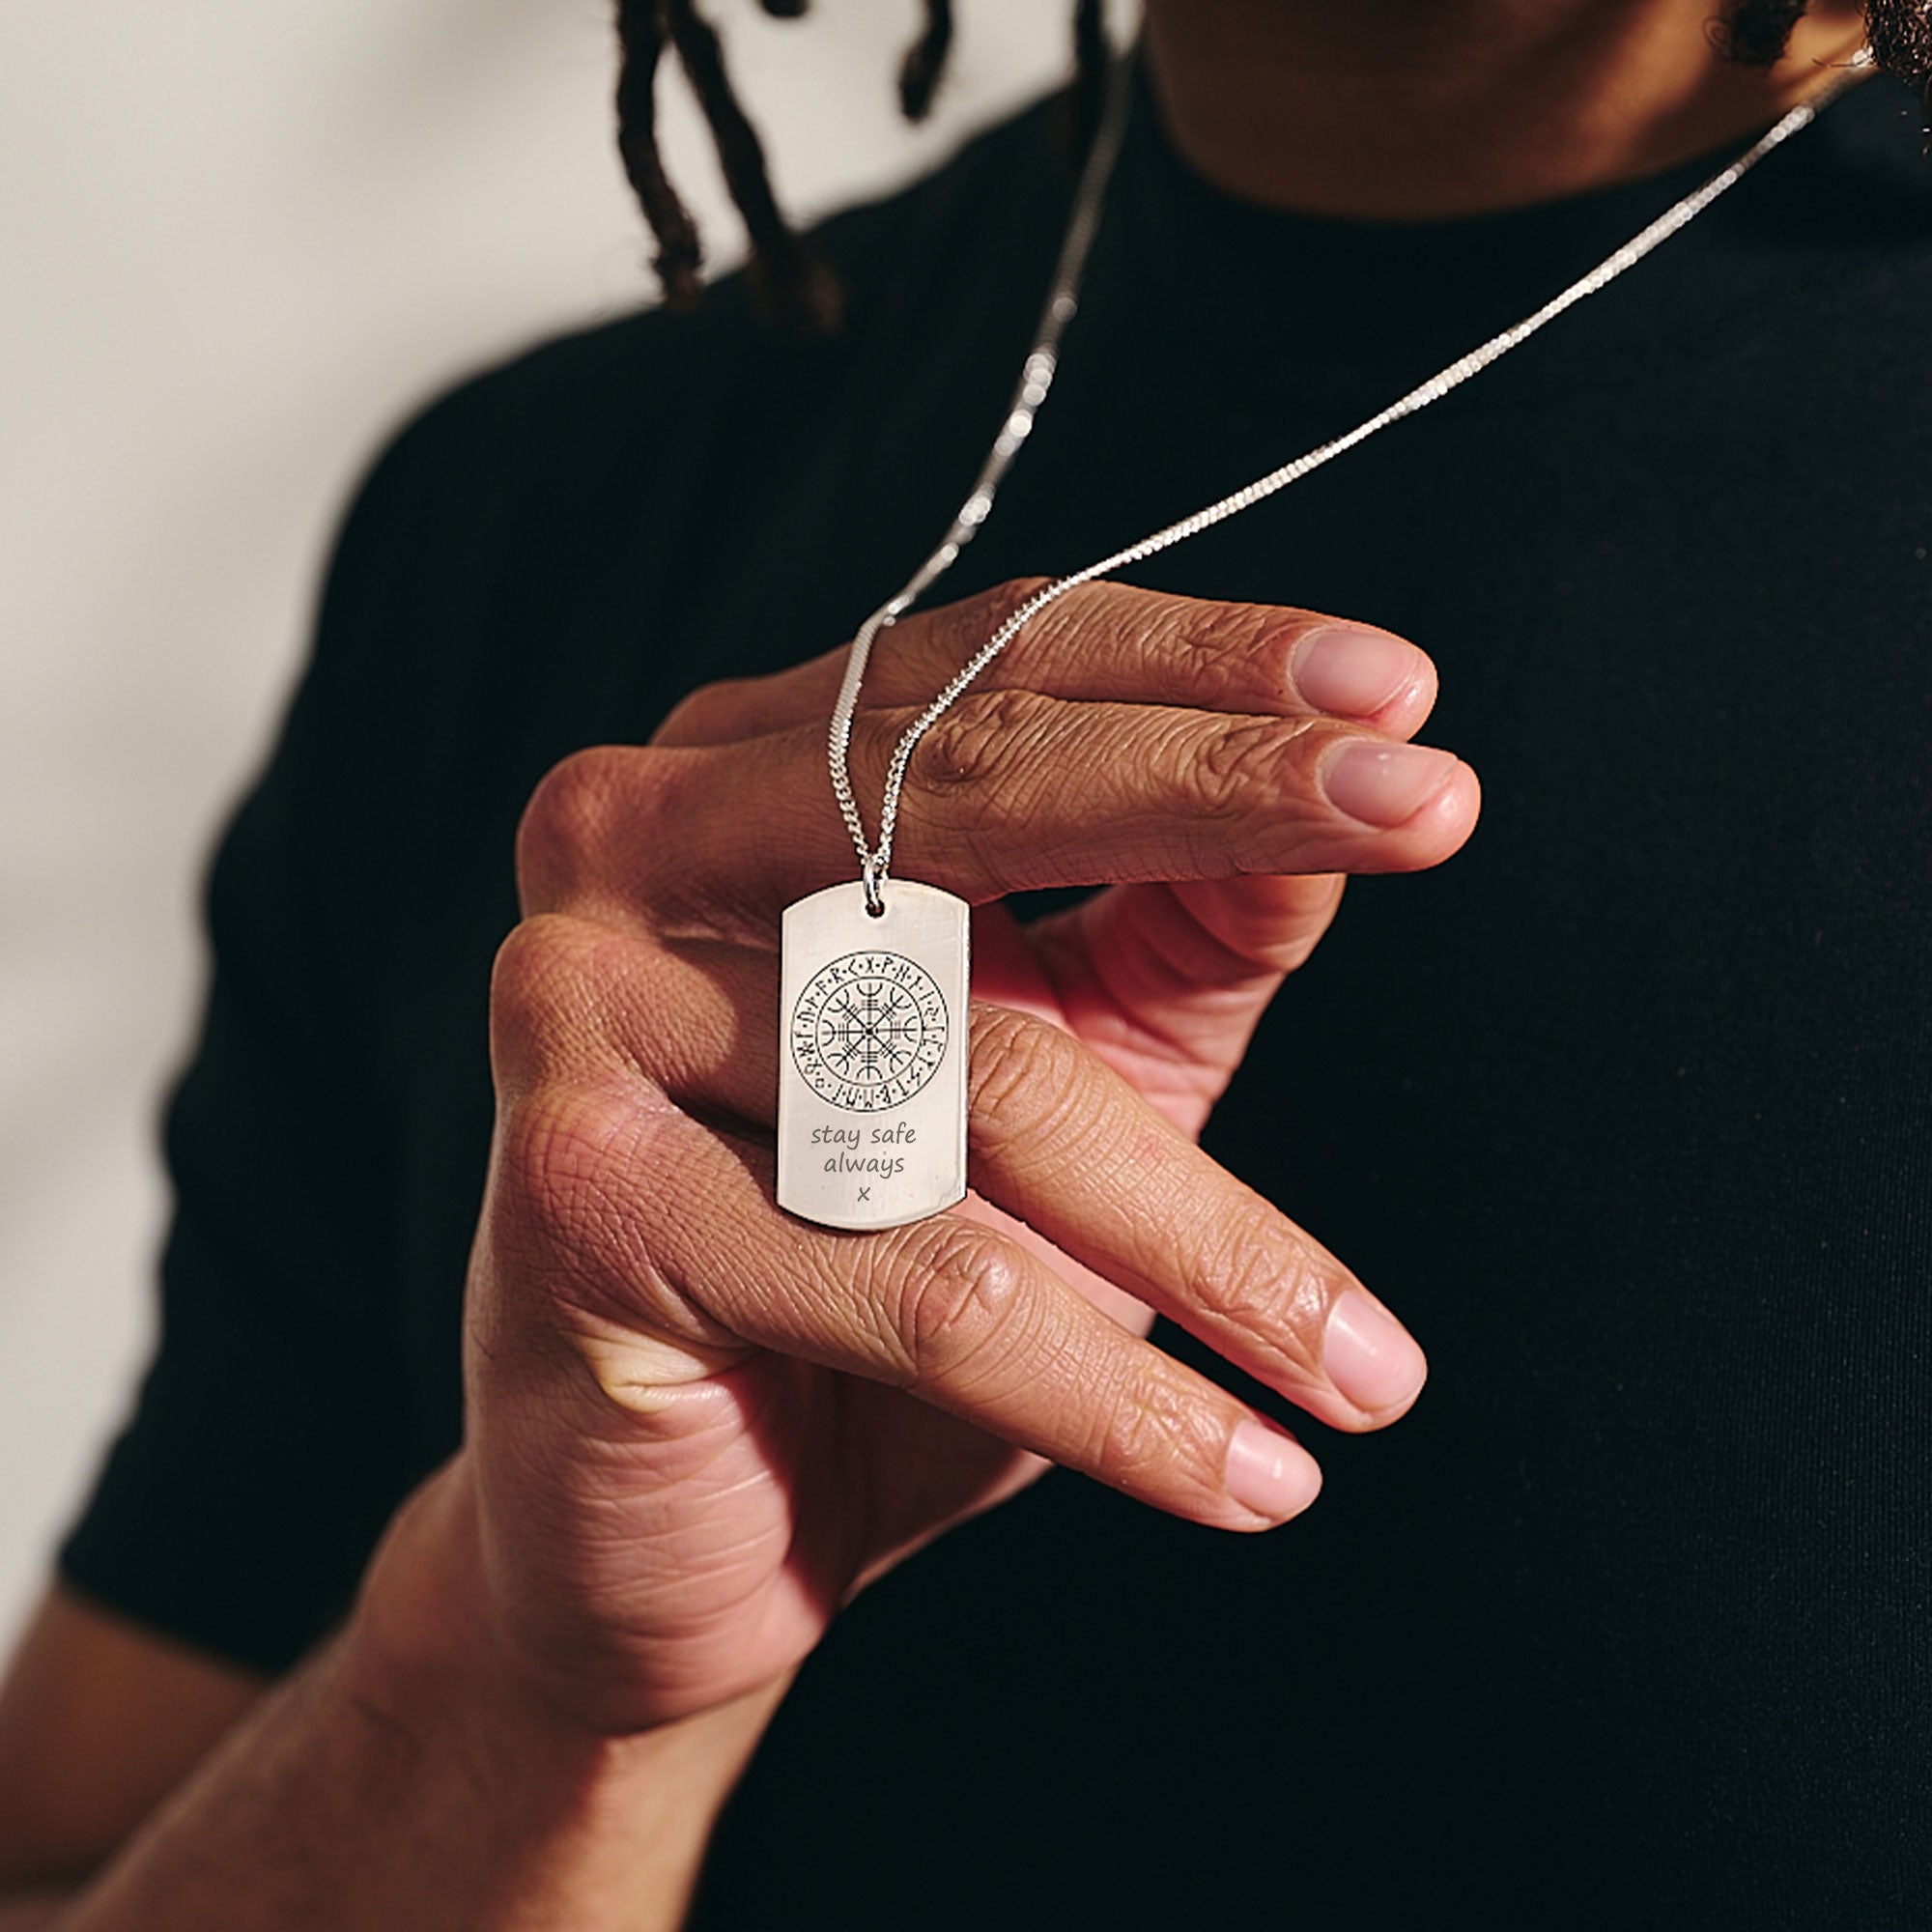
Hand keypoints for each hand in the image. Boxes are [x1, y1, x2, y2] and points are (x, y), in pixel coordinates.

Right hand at [432, 581, 1478, 1734]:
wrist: (691, 1507)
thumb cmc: (882, 1263)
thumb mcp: (1064, 1063)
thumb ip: (1178, 924)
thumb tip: (1361, 794)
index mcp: (744, 772)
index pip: (986, 664)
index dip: (1198, 665)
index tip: (1399, 699)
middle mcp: (637, 839)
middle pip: (963, 789)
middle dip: (1224, 797)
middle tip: (1436, 812)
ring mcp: (583, 997)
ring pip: (978, 1076)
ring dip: (1212, 1239)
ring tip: (1366, 1367)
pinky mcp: (580, 1184)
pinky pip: (912, 1280)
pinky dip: (1103, 1391)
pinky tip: (1243, 1474)